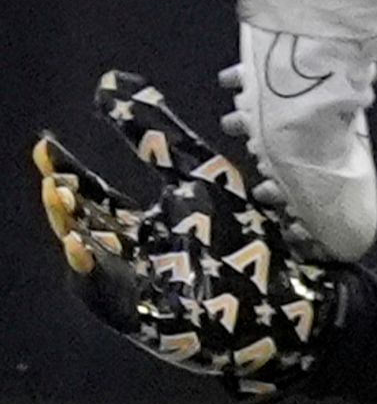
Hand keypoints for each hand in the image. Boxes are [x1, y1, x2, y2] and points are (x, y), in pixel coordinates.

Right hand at [32, 71, 336, 402]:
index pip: (95, 196)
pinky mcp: (152, 321)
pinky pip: (111, 299)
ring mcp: (143, 291)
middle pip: (85, 230)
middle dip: (65, 203)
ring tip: (64, 201)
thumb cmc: (253, 236)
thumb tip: (112, 82)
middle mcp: (136, 258)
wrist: (303, 292)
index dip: (68, 171)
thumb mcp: (205, 176)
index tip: (45, 143)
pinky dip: (93, 274)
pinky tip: (85, 247)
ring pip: (88, 264)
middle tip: (53, 177)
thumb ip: (160, 136)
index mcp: (145, 226)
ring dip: (73, 231)